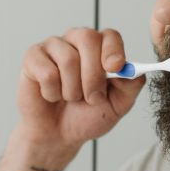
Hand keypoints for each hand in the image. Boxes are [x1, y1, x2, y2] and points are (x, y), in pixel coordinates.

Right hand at [16, 28, 145, 149]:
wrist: (58, 135)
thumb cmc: (86, 116)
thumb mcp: (117, 106)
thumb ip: (130, 87)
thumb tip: (135, 71)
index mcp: (100, 48)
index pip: (110, 35)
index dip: (113, 50)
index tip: (114, 69)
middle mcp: (76, 41)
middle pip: (88, 38)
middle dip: (93, 75)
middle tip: (92, 98)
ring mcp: (54, 47)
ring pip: (67, 59)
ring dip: (72, 90)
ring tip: (70, 98)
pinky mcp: (33, 58)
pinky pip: (47, 72)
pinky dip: (52, 92)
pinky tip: (51, 96)